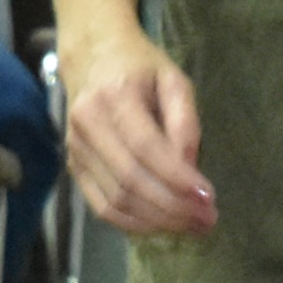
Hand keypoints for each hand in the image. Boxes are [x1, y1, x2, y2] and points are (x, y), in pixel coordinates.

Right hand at [61, 31, 211, 236]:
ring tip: (192, 225)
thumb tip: (191, 170)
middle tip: (208, 220)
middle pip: (130, 180)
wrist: (92, 57)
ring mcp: (76, 148)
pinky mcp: (74, 166)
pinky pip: (102, 207)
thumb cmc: (140, 68)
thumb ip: (185, 122)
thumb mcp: (174, 80)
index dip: (177, 178)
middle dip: (173, 207)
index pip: (145, 147)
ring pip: (116, 201)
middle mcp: (88, 124)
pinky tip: (162, 224)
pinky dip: (133, 224)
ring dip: (157, 221)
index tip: (209, 197)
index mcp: (114, 96)